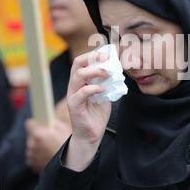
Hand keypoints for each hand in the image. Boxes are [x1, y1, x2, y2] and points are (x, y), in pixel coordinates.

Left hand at [25, 118, 71, 172]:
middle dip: (39, 136)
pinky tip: (49, 156)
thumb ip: (54, 123)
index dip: (35, 123)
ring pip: (32, 147)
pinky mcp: (32, 164)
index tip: (40, 125)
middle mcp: (32, 144)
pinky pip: (34, 157)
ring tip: (51, 149)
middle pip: (31, 136)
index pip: (29, 123)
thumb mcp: (64, 130)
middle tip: (50, 138)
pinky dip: (39, 156)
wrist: (69, 166)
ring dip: (38, 147)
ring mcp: (31, 155)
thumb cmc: (68, 146)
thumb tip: (50, 122)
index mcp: (38, 134)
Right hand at [65, 51, 111, 170]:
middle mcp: (74, 86)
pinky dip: (92, 88)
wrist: (92, 135)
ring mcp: (72, 95)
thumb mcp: (104, 94)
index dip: (93, 55)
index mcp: (80, 81)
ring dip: (94, 71)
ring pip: (77, 76)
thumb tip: (117, 69)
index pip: (82, 61)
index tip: (108, 53)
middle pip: (77, 64)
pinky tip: (103, 89)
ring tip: (106, 73)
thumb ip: (107, 82)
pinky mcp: (74, 106)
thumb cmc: (97, 114)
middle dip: (92, 58)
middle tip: (107, 59)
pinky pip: (80, 93)